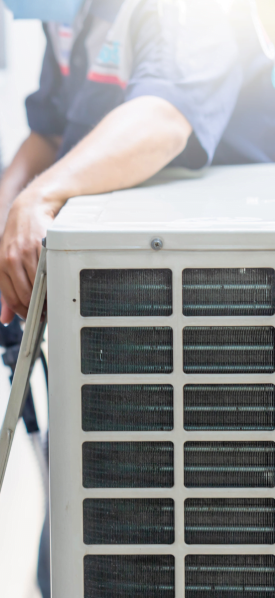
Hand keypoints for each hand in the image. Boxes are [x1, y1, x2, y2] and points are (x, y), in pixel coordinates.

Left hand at [0, 190, 53, 322]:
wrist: (29, 209)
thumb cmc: (19, 238)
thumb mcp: (7, 262)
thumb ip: (6, 291)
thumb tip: (4, 318)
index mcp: (0, 265)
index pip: (11, 298)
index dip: (23, 312)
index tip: (32, 317)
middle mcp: (11, 258)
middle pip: (26, 294)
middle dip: (37, 306)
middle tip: (45, 310)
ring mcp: (26, 251)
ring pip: (39, 283)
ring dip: (47, 295)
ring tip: (51, 297)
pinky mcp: (41, 244)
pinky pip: (50, 269)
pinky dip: (54, 279)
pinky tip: (55, 282)